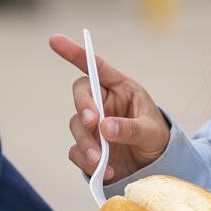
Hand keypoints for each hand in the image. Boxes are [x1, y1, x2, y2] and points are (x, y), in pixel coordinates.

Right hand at [50, 33, 170, 182]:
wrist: (156, 169)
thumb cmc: (156, 139)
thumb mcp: (151, 132)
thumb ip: (131, 128)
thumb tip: (105, 127)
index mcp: (120, 88)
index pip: (95, 66)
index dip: (74, 52)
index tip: (54, 39)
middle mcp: (103, 103)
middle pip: (81, 94)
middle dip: (84, 106)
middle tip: (92, 122)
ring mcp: (93, 126)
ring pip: (77, 124)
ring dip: (85, 141)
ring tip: (100, 159)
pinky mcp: (87, 148)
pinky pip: (77, 151)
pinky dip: (86, 161)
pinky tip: (104, 170)